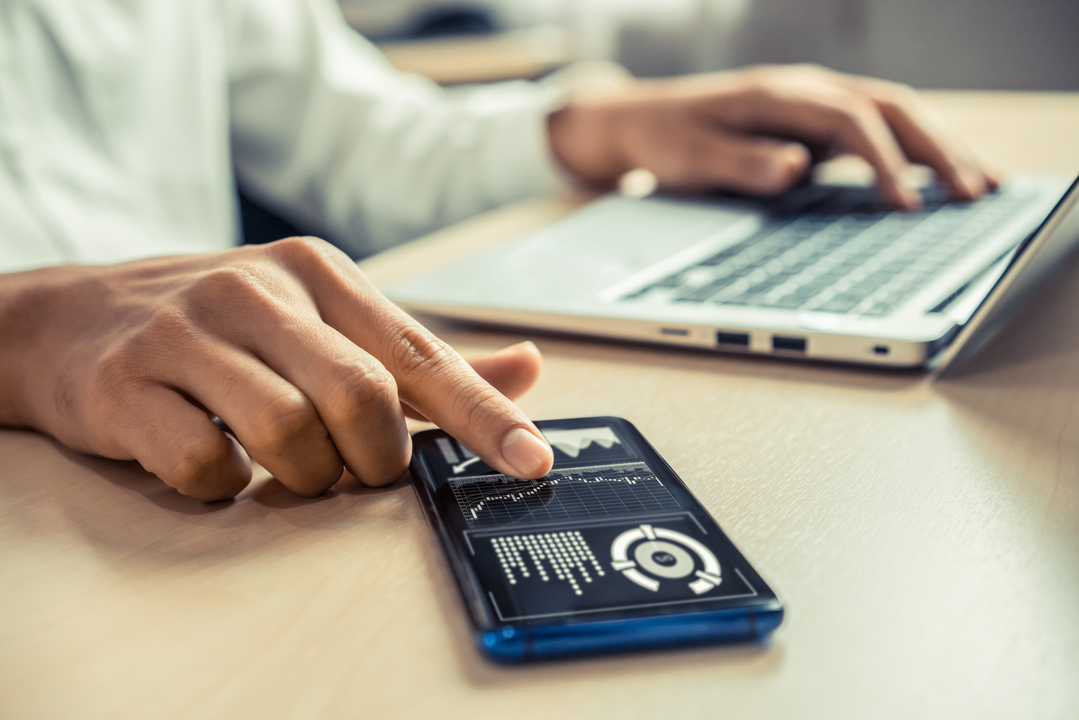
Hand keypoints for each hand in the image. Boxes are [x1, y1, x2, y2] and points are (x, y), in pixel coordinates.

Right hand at [0, 238, 552, 500]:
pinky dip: (225, 486)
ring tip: (284, 464)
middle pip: (363, 398)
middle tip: (355, 469)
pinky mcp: (128, 384)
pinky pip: (206, 466)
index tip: (533, 462)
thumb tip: (526, 370)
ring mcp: (188, 333)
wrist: (68, 319)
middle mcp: (258, 289)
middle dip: (374, 461)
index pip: (421, 354)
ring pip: (289, 436)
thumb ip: (421, 357)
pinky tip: (215, 460)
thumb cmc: (220, 326)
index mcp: (320, 273)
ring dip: (303, 477)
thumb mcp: (322, 318)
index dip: (483, 415)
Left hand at [548, 63, 999, 208]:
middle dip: (937, 147)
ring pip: (895, 114)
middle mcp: (806, 91)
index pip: (849, 119)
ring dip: (940, 145)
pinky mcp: (816, 126)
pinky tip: (943, 176)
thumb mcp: (692, 157)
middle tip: (975, 191)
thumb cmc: (666, 139)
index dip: (884, 160)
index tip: (907, 202)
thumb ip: (742, 163)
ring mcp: (815, 105)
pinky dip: (916, 151)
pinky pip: (879, 131)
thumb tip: (796, 168)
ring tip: (984, 183)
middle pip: (890, 106)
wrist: (643, 121)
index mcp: (778, 94)